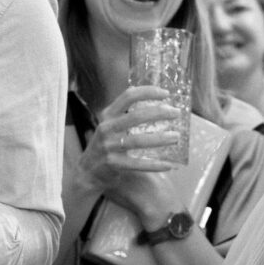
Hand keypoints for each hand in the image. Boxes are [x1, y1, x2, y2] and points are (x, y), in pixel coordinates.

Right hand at [75, 87, 179, 219]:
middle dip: (159, 113)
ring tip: (176, 137)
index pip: (128, 96)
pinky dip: (154, 165)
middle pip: (135, 117)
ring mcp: (109, 147)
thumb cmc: (105, 145)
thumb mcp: (109, 125)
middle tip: (176, 113)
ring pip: (138, 141)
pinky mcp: (113, 164)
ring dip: (160, 138)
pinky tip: (168, 165)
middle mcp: (106, 128)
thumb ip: (123, 112)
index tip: (165, 93)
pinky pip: (137, 164)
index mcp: (107, 115)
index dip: (148, 92)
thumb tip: (143, 93)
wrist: (87, 172)